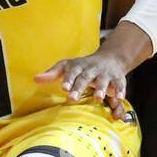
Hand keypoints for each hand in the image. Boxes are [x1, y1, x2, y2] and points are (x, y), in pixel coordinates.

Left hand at [35, 22, 151, 120]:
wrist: (110, 57)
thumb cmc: (83, 66)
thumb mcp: (68, 67)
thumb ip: (52, 74)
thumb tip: (35, 79)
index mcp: (78, 66)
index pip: (71, 72)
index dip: (68, 79)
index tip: (63, 88)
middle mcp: (92, 69)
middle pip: (85, 78)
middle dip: (79, 87)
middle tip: (72, 98)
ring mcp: (105, 74)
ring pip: (104, 81)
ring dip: (101, 89)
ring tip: (98, 98)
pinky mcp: (118, 79)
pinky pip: (120, 85)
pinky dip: (120, 91)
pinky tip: (119, 99)